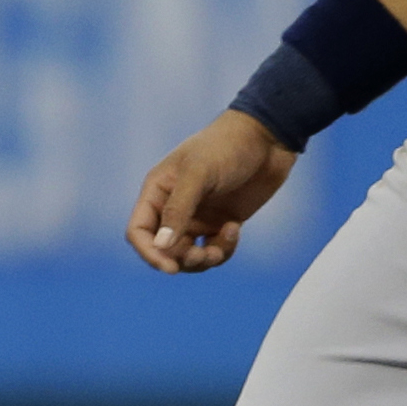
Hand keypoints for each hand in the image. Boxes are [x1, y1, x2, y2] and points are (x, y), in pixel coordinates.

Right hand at [126, 111, 297, 273]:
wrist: (267, 138)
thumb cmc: (227, 146)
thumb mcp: (199, 173)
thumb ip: (178, 210)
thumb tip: (161, 247)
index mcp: (158, 191)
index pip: (138, 231)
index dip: (149, 253)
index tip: (170, 267)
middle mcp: (174, 207)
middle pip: (163, 250)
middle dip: (182, 259)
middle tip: (204, 255)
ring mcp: (198, 217)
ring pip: (188, 256)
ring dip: (203, 259)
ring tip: (221, 246)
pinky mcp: (220, 223)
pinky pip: (214, 251)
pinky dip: (223, 250)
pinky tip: (234, 228)